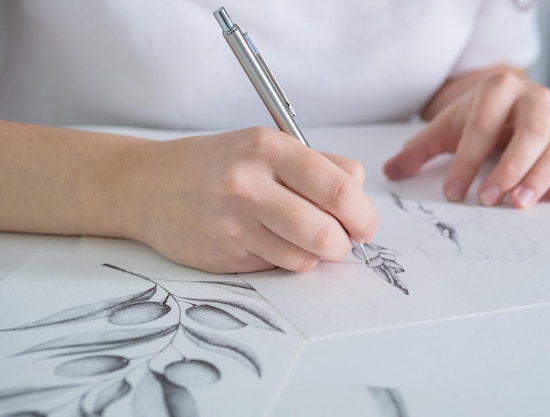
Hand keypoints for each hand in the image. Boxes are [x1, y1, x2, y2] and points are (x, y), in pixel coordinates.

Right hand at [130, 127, 376, 272]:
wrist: (148, 185)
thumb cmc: (216, 165)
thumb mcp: (265, 146)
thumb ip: (318, 165)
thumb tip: (359, 192)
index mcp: (270, 148)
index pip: (339, 187)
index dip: (363, 213)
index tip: (364, 224)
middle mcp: (251, 184)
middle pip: (328, 230)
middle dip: (345, 243)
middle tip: (342, 240)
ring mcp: (235, 223)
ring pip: (306, 257)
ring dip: (314, 254)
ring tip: (299, 237)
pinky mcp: (225, 254)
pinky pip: (277, 266)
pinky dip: (284, 259)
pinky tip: (266, 241)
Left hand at [383, 69, 549, 208]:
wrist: (508, 98)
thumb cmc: (474, 117)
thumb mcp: (443, 129)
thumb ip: (417, 151)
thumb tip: (388, 173)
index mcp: (497, 90)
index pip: (482, 125)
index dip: (467, 161)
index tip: (453, 193)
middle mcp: (533, 99)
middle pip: (530, 131)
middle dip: (509, 167)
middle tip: (488, 200)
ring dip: (540, 176)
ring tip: (518, 204)